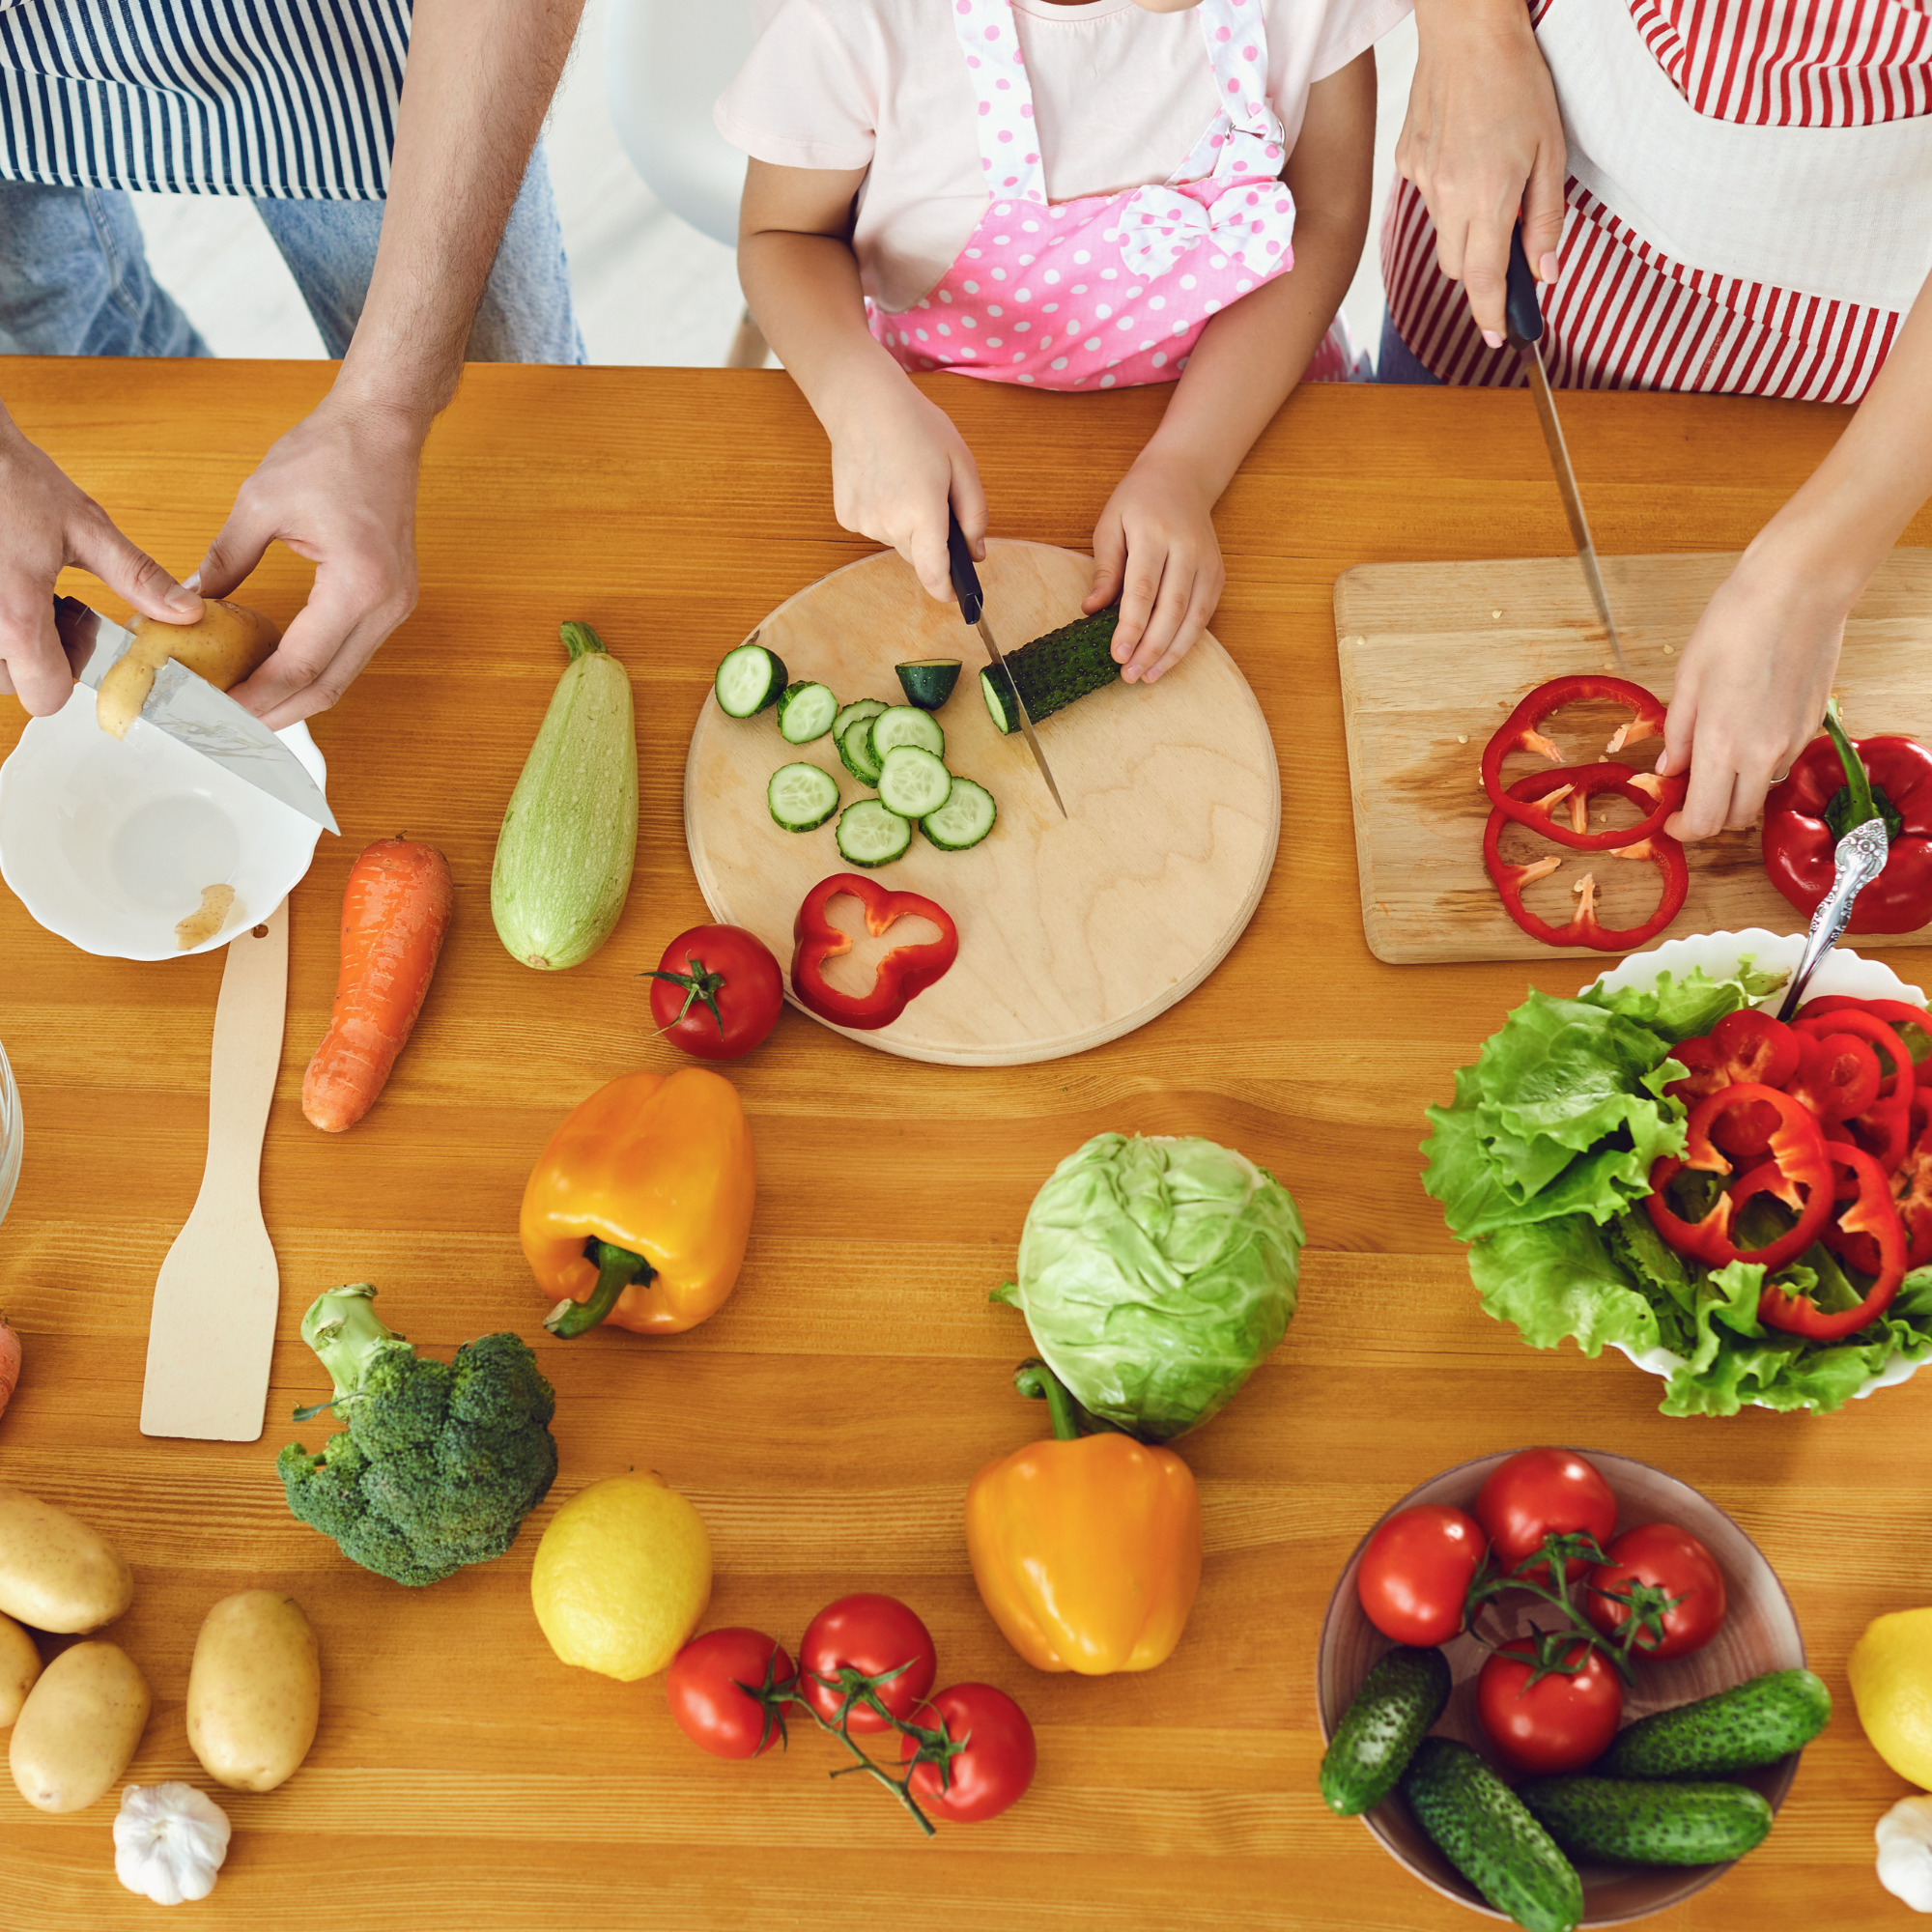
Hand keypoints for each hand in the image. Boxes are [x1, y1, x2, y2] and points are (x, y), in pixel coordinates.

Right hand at [0, 415, 203, 714]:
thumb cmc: (11, 479)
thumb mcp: (84, 527)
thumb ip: (136, 577)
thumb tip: (186, 612)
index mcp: (17, 616)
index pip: (45, 697)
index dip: (66, 677)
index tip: (74, 646)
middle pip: (11, 683)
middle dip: (33, 655)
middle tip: (46, 609)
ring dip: (8, 639)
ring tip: (21, 593)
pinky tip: (5, 583)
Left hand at [197, 393, 427, 729]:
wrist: (384, 426)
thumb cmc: (331, 452)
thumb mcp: (260, 504)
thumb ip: (223, 563)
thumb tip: (184, 605)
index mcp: (357, 584)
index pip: (301, 664)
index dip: (256, 697)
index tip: (215, 711)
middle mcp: (386, 605)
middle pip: (328, 687)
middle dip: (276, 714)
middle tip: (226, 729)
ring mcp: (395, 606)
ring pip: (342, 677)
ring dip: (294, 698)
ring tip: (245, 708)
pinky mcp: (392, 601)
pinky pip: (351, 653)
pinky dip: (313, 671)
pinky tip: (276, 673)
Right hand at [825, 368, 985, 601]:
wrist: (862, 403)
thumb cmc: (917, 427)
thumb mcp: (961, 464)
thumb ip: (974, 514)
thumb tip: (976, 553)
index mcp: (923, 513)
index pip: (934, 573)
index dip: (946, 590)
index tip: (956, 595)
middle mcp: (890, 524)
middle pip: (918, 555)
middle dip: (930, 539)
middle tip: (931, 497)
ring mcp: (864, 523)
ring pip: (896, 541)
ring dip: (906, 524)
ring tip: (903, 482)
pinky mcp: (847, 517)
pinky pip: (875, 528)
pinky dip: (883, 514)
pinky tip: (882, 483)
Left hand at [1085, 457, 1223, 683]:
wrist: (1181, 478)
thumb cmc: (1138, 502)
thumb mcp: (1110, 526)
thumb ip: (1105, 570)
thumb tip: (1091, 611)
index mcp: (1154, 533)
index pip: (1143, 589)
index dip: (1131, 626)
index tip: (1117, 655)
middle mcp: (1186, 549)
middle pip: (1171, 608)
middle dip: (1150, 647)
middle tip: (1129, 674)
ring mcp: (1207, 562)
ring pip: (1193, 617)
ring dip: (1171, 652)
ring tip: (1148, 675)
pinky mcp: (1217, 574)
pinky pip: (1205, 615)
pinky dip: (1187, 641)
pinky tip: (1168, 659)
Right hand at [1399, 0, 1565, 343]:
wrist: (1467, 31)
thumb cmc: (1515, 81)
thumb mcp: (1551, 151)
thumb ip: (1546, 218)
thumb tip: (1547, 270)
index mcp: (1486, 198)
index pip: (1483, 280)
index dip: (1492, 316)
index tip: (1498, 337)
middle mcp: (1446, 197)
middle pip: (1456, 267)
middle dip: (1479, 269)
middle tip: (1506, 248)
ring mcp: (1421, 181)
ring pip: (1441, 231)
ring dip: (1464, 225)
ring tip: (1488, 176)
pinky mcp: (1405, 162)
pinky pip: (1426, 196)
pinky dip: (1447, 190)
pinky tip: (1463, 152)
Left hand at [1656, 551, 1845, 840]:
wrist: (1799, 590)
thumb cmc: (1736, 623)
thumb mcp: (1687, 679)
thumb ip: (1676, 734)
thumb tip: (1668, 770)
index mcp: (1722, 744)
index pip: (1704, 820)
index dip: (1683, 829)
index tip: (1670, 819)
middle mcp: (1762, 753)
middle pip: (1736, 818)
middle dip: (1709, 816)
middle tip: (1688, 791)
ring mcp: (1792, 742)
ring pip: (1761, 793)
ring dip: (1736, 791)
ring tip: (1715, 758)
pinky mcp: (1813, 727)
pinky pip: (1781, 764)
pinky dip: (1760, 765)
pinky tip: (1745, 734)